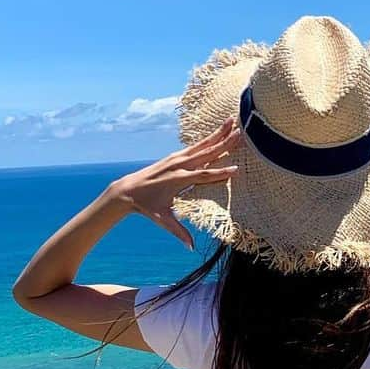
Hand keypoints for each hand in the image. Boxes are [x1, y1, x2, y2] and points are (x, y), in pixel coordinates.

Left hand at [112, 117, 240, 248]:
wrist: (127, 191)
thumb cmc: (147, 206)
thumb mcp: (162, 220)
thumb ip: (178, 232)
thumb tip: (190, 247)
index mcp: (179, 180)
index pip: (204, 175)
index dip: (220, 173)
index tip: (237, 169)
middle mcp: (179, 165)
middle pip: (207, 153)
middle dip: (225, 143)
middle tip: (242, 133)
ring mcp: (177, 158)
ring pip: (202, 144)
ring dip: (218, 133)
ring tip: (232, 121)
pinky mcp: (175, 156)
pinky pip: (195, 146)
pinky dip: (208, 137)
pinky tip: (217, 130)